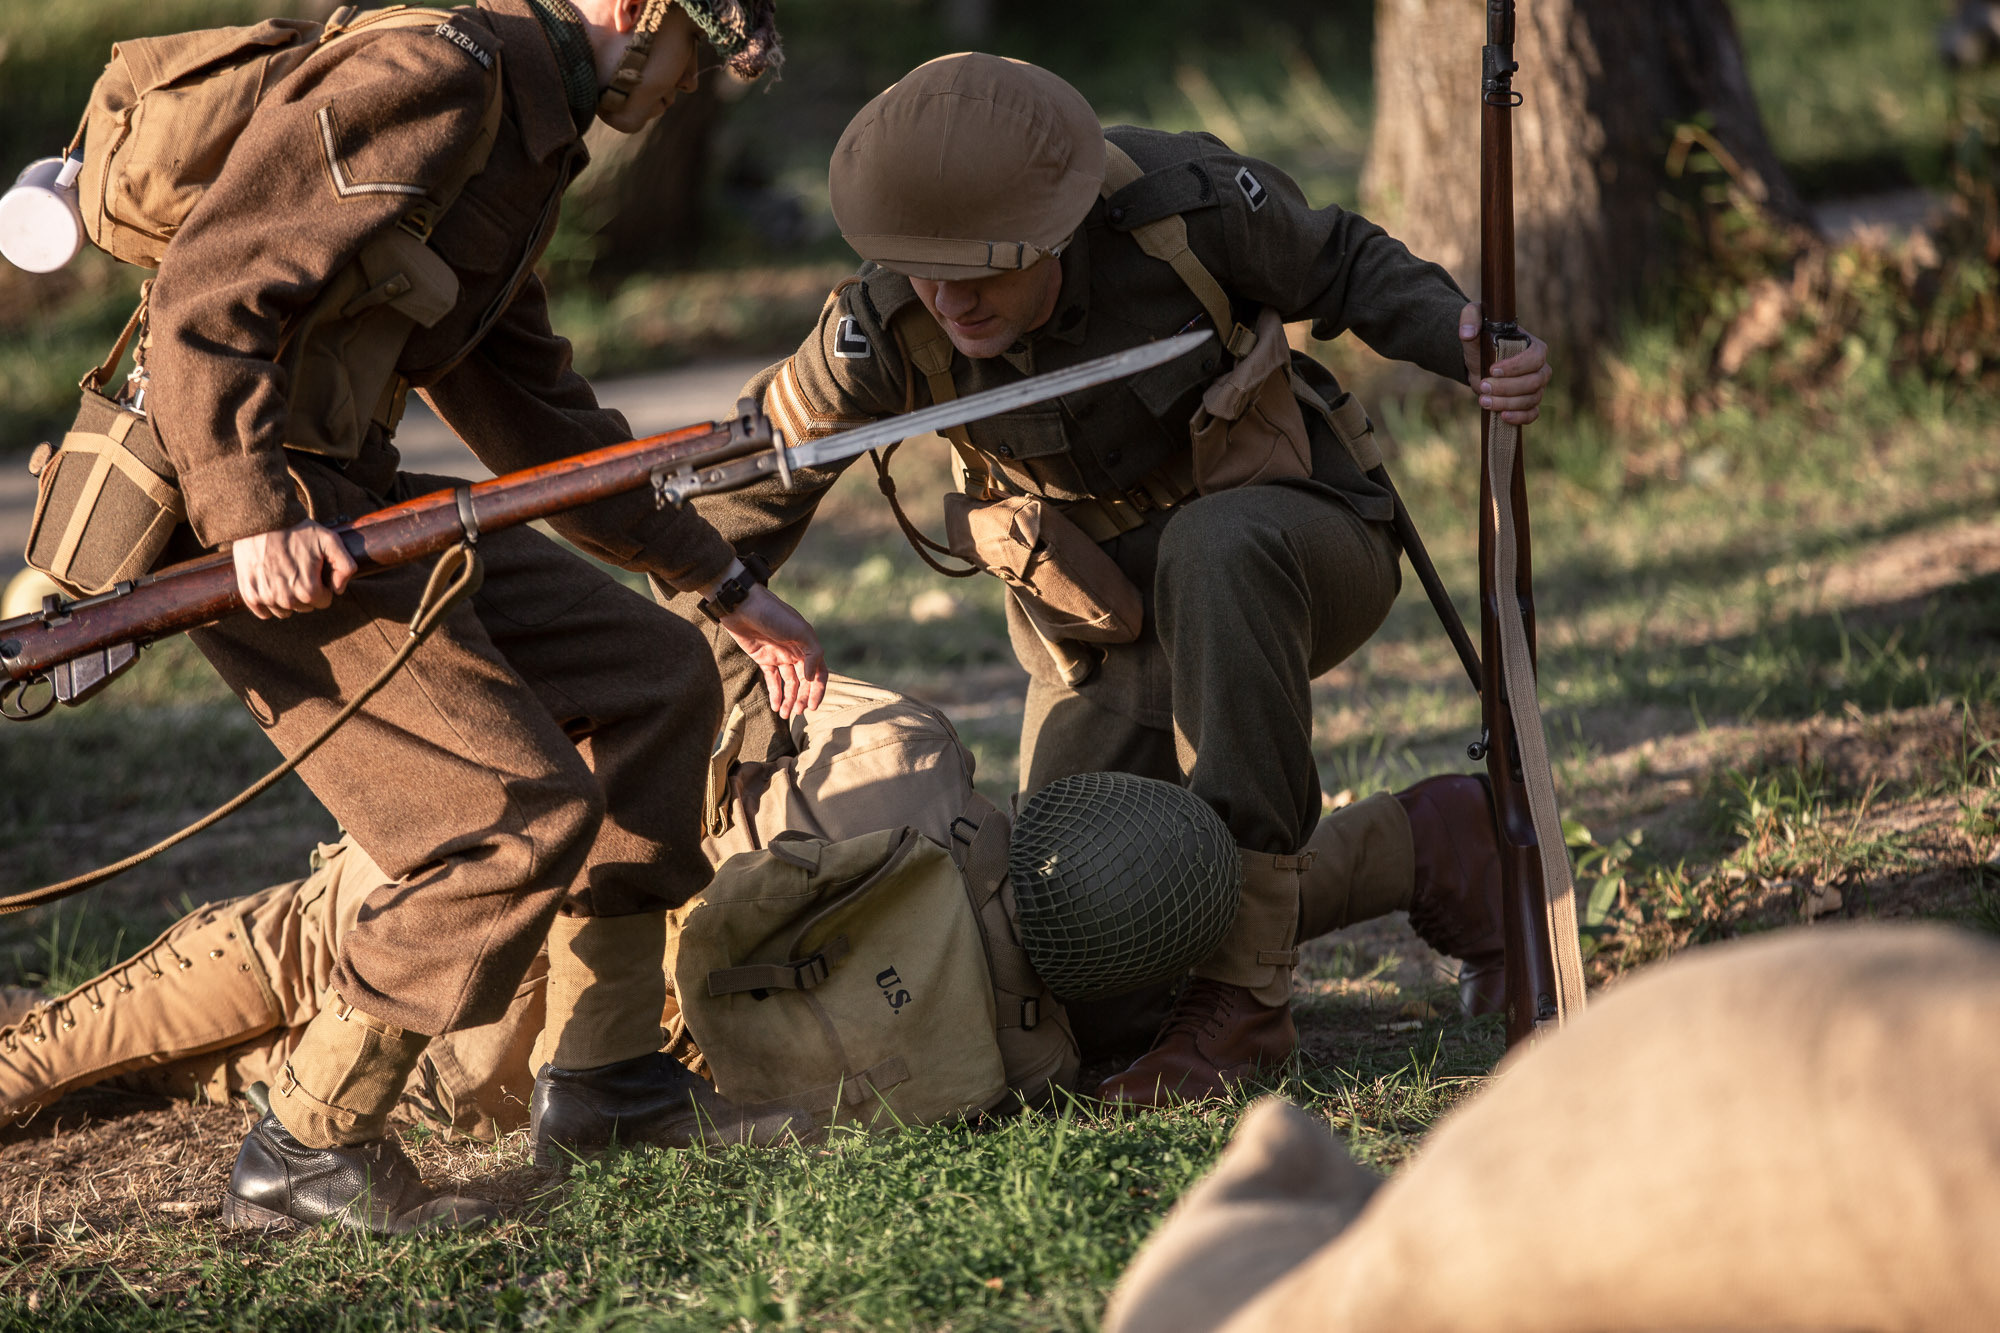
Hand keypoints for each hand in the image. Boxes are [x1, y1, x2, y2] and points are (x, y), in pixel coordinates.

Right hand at [231, 521, 357, 619]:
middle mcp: (287, 599)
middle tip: (298, 569)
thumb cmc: (298, 530)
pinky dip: (268, 603)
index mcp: (308, 590)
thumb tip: (338, 590)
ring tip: (284, 575)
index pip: (323, 601)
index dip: (322, 586)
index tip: (314, 571)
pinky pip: (263, 613)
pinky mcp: (250, 595)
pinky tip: (270, 585)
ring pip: (284, 611)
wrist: (262, 520)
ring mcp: (266, 598)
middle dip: (305, 592)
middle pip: (304, 607)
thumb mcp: (331, 541)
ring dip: (287, 598)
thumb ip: (345, 566)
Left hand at [720, 583, 827, 718]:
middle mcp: (796, 651)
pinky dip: (775, 693)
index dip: (818, 690)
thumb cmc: (773, 613)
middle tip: (797, 713)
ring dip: (788, 699)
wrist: (742, 605)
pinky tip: (776, 706)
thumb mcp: (800, 630)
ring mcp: (779, 656)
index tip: (812, 707)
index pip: (819, 673)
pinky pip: (772, 680)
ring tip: (785, 715)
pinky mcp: (763, 659)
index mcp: (808, 644)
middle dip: (801, 698)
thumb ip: (812, 653)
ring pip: (788, 684)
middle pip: (803, 681)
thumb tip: (810, 677)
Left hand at [1457, 302, 1552, 424]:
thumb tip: (1467, 332)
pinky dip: (1520, 417)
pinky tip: (1502, 416)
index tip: (1492, 369)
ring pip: (1531, 399)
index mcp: (1534, 347)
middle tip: (1483, 385)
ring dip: (1506, 403)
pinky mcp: (1529, 403)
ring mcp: (1537, 387)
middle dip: (1507, 387)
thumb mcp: (1474, 322)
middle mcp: (1540, 368)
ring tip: (1483, 400)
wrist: (1480, 359)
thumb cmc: (1482, 338)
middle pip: (1534, 382)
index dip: (1515, 366)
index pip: (1535, 358)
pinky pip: (1532, 414)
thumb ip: (1470, 318)